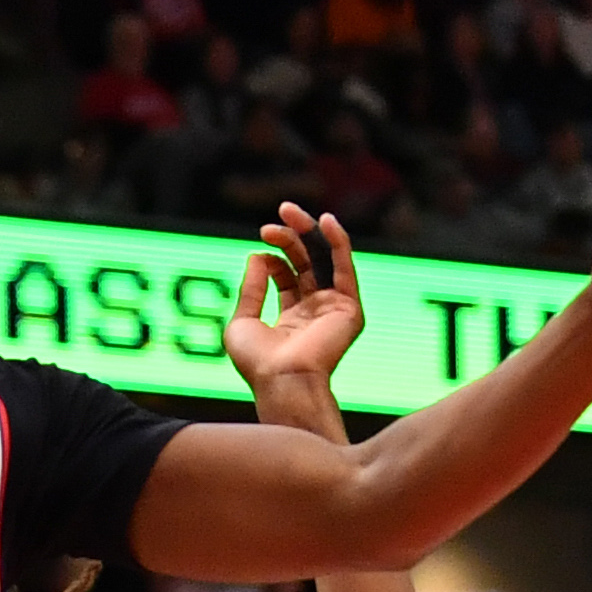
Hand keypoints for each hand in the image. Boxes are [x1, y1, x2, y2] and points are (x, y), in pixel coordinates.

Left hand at [227, 203, 365, 391]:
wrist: (282, 380)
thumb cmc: (258, 363)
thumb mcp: (242, 321)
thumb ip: (251, 288)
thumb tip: (259, 256)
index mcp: (292, 319)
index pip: (287, 276)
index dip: (273, 257)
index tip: (261, 249)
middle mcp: (315, 312)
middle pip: (307, 263)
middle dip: (292, 236)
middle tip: (279, 213)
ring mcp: (333, 309)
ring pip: (325, 260)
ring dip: (310, 232)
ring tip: (290, 211)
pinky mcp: (349, 308)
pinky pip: (345, 268)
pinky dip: (338, 243)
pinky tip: (325, 221)